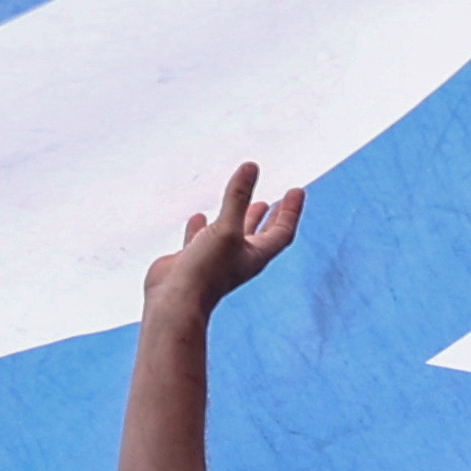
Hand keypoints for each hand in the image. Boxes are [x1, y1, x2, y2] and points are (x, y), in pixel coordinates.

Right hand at [140, 161, 305, 321]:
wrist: (174, 303)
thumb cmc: (206, 270)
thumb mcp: (226, 228)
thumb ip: (237, 198)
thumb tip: (251, 167)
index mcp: (254, 255)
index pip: (281, 231)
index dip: (291, 211)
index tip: (297, 190)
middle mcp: (237, 258)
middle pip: (261, 235)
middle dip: (271, 217)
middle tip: (279, 200)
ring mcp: (214, 261)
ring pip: (231, 236)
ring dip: (239, 219)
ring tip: (245, 204)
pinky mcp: (191, 261)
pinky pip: (200, 240)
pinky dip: (202, 227)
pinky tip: (199, 216)